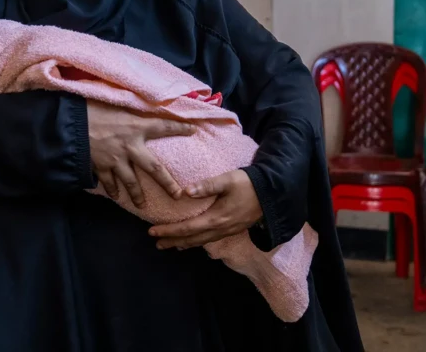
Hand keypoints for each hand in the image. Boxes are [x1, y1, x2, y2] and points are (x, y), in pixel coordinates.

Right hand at [87, 101, 195, 206]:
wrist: (70, 124)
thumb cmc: (92, 108)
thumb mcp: (116, 104)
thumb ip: (130, 111)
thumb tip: (140, 106)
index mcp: (136, 127)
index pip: (164, 126)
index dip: (180, 127)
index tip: (194, 130)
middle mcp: (130, 146)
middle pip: (154, 168)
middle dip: (167, 183)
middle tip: (177, 195)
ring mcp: (115, 159)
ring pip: (131, 182)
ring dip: (137, 195)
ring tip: (142, 205)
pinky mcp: (101, 167)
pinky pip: (109, 182)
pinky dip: (112, 190)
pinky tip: (116, 196)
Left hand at [148, 170, 262, 248]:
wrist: (273, 194)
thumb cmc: (249, 184)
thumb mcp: (228, 180)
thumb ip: (207, 186)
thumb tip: (185, 191)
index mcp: (216, 218)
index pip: (187, 228)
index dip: (169, 231)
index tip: (152, 231)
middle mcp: (220, 229)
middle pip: (192, 239)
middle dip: (173, 241)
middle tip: (156, 244)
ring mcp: (227, 231)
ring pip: (201, 241)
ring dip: (184, 244)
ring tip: (170, 245)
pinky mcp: (232, 230)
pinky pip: (209, 240)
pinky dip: (197, 242)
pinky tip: (192, 242)